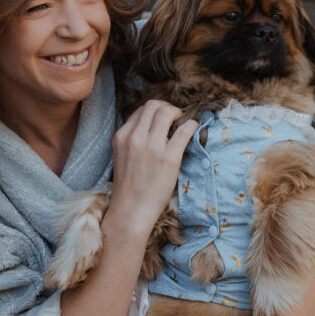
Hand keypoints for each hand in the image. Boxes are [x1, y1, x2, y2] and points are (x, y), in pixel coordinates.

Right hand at [105, 101, 197, 239]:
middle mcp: (135, 138)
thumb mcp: (122, 155)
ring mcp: (152, 147)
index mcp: (122, 136)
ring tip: (181, 123)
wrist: (131, 210)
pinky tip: (193, 128)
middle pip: (153, 105)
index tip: (163, 119)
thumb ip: (133, 138)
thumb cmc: (130, 185)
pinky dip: (191, 125)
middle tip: (174, 118)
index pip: (141, 110)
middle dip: (167, 107)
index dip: (155, 111)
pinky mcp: (169, 158)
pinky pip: (184, 131)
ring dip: (178, 113)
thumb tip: (153, 125)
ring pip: (166, 112)